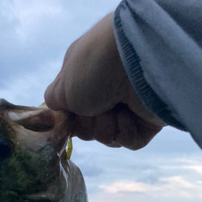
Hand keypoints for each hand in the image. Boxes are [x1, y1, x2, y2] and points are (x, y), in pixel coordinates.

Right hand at [44, 13, 164, 149]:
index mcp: (85, 79)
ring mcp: (128, 107)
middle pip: (87, 129)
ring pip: (107, 137)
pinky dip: (126, 131)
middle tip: (94, 108)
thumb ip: (54, 103)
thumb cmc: (94, 67)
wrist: (138, 59)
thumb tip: (54, 113)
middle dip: (87, 124)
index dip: (68, 119)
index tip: (68, 117)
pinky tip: (129, 113)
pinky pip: (129, 141)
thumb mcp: (62, 86)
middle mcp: (106, 92)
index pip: (71, 112)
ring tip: (115, 108)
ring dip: (106, 127)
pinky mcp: (148, 121)